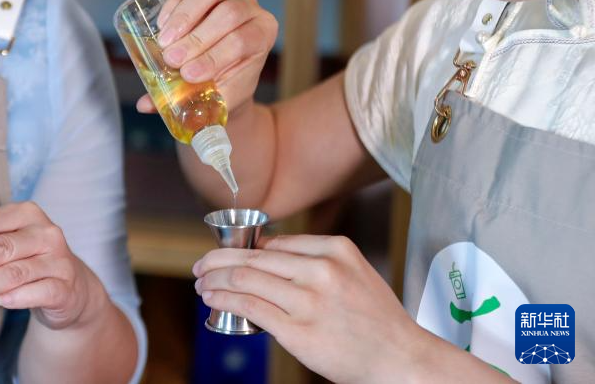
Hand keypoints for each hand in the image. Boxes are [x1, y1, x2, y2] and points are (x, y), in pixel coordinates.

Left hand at [0, 202, 105, 330]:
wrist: (71, 290)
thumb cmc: (29, 262)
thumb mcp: (3, 249)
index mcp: (27, 214)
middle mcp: (45, 233)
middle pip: (2, 247)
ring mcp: (58, 260)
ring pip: (15, 272)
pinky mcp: (65, 287)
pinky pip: (37, 292)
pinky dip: (15, 298)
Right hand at [140, 0, 276, 114]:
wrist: (225, 77)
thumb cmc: (226, 88)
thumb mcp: (217, 100)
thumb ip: (189, 102)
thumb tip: (147, 104)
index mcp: (263, 33)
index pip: (242, 40)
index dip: (214, 57)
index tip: (189, 74)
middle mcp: (250, 10)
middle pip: (228, 13)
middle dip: (196, 39)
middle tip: (172, 60)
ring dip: (184, 17)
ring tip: (163, 43)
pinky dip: (172, 6)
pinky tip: (161, 27)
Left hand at [194, 234, 426, 383]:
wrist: (401, 359)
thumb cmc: (376, 320)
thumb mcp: (354, 272)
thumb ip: (314, 260)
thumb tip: (263, 255)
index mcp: (335, 249)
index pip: (273, 243)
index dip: (240, 248)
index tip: (225, 256)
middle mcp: (321, 270)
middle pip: (252, 258)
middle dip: (218, 261)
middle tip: (201, 266)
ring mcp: (309, 301)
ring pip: (244, 279)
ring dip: (215, 280)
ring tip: (203, 283)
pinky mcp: (298, 331)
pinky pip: (249, 307)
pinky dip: (223, 299)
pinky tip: (212, 299)